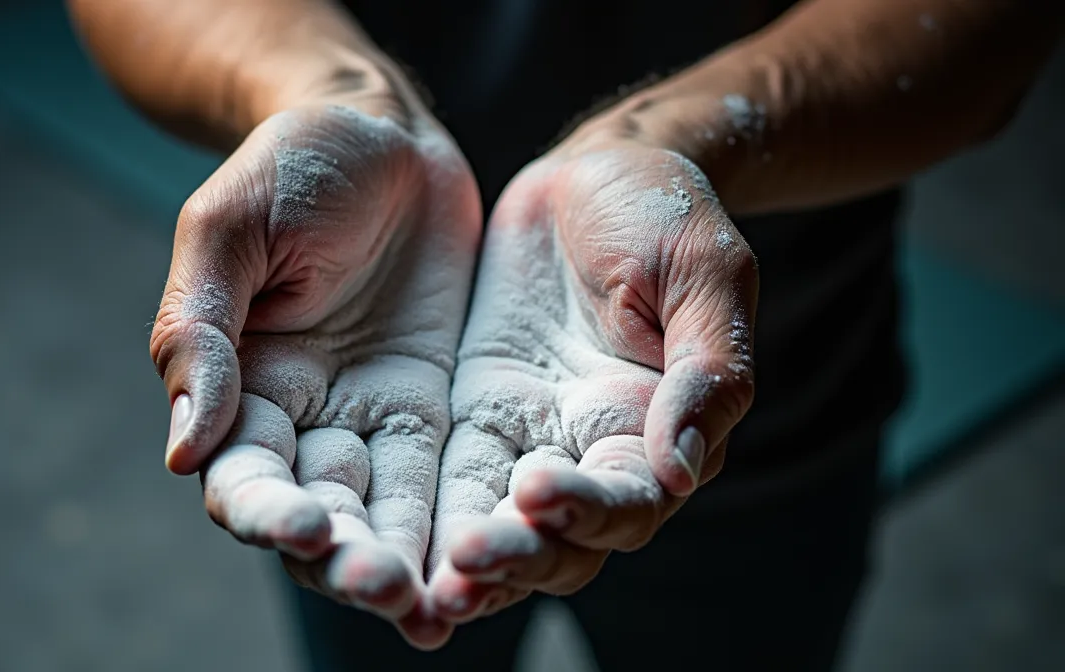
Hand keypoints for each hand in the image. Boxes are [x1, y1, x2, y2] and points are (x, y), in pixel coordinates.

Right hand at [150, 101, 480, 646]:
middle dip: (348, 560)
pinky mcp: (434, 407)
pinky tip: (486, 575)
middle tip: (388, 587)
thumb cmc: (290, 164)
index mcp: (240, 384)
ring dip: (407, 563)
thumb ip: (200, 331)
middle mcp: (303, 418)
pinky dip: (459, 528)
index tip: (311, 527)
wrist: (381, 131)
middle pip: (319, 516)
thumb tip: (185, 447)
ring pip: (385, 514)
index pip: (245, 476)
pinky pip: (446, 479)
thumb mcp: (230, 229)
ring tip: (439, 607)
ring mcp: (371, 418)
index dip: (270, 513)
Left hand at [424, 130, 756, 621]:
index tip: (537, 492)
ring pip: (499, 530)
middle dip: (518, 558)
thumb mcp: (703, 273)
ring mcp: (529, 441)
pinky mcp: (473, 419)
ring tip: (421, 589)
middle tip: (467, 558)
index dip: (588, 509)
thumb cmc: (664, 214)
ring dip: (467, 566)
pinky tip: (378, 543)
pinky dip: (423, 525)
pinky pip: (447, 484)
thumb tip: (682, 469)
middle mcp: (593, 454)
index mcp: (657, 430)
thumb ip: (706, 369)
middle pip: (562, 543)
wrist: (593, 173)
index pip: (629, 501)